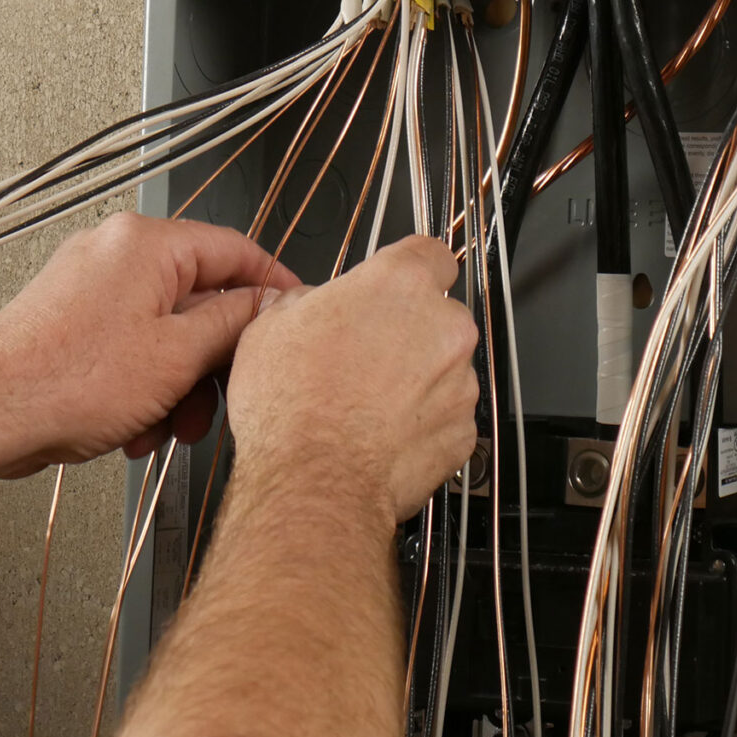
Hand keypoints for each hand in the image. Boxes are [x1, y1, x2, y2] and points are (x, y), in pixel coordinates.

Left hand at [0, 212, 299, 485]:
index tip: (293, 311)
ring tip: (173, 425)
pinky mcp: (76, 316)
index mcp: (148, 244)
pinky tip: (141, 423)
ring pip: (170, 327)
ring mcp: (93, 284)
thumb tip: (270, 304)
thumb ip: (235, 322)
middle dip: (215, 357)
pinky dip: (149, 381)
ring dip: (183, 381)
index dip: (273, 285)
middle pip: (202, 296)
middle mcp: (118, 252)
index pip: (237, 249)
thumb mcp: (179, 355)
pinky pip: (136, 341)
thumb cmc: (61, 383)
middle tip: (227, 393)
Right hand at [227, 235, 478, 522]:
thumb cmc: (290, 404)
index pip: (432, 253)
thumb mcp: (272, 325)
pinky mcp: (464, 430)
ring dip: (419, 377)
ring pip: (447, 366)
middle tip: (367, 355)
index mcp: (401, 283)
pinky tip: (383, 435)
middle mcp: (444, 325)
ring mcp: (460, 380)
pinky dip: (424, 422)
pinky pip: (449, 415)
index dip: (413, 269)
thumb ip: (308, 300)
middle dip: (412, 330)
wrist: (313, 483)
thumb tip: (313, 304)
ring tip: (369, 404)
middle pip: (440, 314)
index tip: (396, 288)